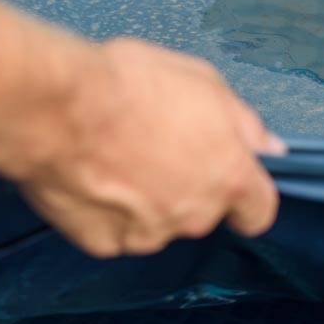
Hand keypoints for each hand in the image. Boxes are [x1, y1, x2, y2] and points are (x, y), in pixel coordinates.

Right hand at [7, 38, 284, 258]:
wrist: (57, 110)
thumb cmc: (126, 86)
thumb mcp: (201, 80)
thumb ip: (242, 122)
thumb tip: (265, 146)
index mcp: (227, 175)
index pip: (259, 210)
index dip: (247, 200)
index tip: (233, 189)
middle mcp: (194, 214)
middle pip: (201, 212)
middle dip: (184, 186)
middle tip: (152, 146)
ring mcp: (149, 235)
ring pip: (155, 224)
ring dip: (143, 200)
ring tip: (114, 158)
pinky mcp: (105, 243)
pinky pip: (113, 232)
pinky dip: (104, 212)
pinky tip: (90, 178)